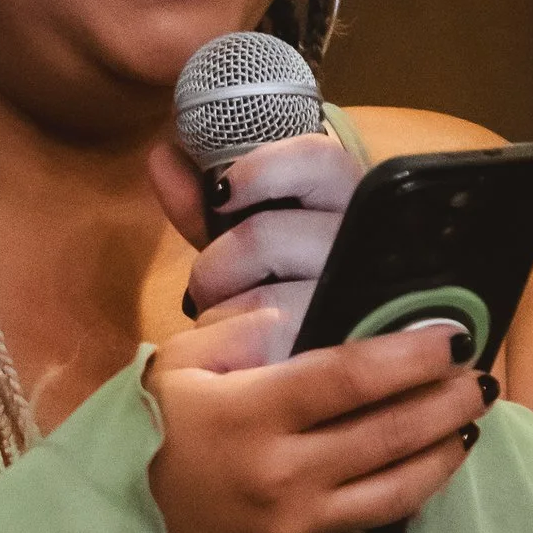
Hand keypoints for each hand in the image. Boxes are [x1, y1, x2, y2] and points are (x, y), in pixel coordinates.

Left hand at [145, 130, 363, 361]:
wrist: (355, 375)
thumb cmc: (300, 291)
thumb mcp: (262, 245)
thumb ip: (210, 206)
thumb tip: (161, 156)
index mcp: (358, 204)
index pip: (320, 159)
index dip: (261, 168)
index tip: (222, 195)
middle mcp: (370, 249)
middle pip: (264, 235)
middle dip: (216, 265)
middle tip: (208, 289)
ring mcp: (358, 305)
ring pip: (259, 299)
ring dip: (222, 312)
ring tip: (228, 325)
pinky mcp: (337, 352)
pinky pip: (263, 345)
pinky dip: (234, 346)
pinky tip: (244, 355)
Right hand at [148, 323, 484, 532]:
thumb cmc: (138, 444)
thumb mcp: (170, 370)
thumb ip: (237, 335)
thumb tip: (299, 319)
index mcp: (250, 415)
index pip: (353, 376)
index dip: (412, 354)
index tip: (454, 338)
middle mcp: (284, 477)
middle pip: (391, 433)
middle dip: (447, 402)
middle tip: (481, 380)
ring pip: (397, 492)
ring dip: (441, 456)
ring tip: (467, 428)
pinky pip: (359, 531)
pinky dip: (387, 500)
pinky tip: (405, 476)